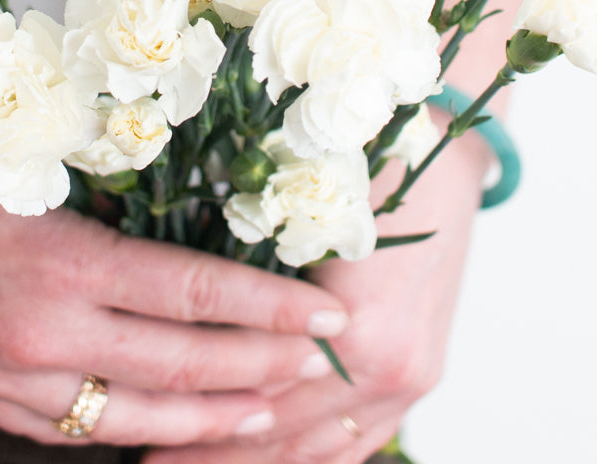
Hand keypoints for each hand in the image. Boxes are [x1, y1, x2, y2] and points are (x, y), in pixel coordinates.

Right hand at [0, 27, 350, 450]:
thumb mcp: (30, 165)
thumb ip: (108, 200)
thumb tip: (190, 209)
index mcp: (62, 263)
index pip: (193, 292)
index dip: (267, 305)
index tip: (323, 310)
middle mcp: (41, 335)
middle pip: (179, 363)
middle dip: (261, 366)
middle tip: (320, 363)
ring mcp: (9, 380)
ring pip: (134, 418)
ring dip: (208, 418)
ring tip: (267, 415)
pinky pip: (73, 431)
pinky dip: (132, 432)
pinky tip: (171, 428)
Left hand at [141, 128, 488, 462]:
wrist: (453, 162)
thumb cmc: (377, 165)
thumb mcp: (307, 209)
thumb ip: (251, 273)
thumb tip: (173, 306)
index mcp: (361, 326)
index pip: (261, 392)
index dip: (199, 416)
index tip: (143, 431)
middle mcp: (391, 367)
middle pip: (287, 431)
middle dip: (217, 455)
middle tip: (150, 463)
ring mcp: (411, 378)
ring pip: (322, 449)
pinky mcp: (420, 376)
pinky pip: (360, 441)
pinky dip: (311, 458)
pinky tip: (265, 463)